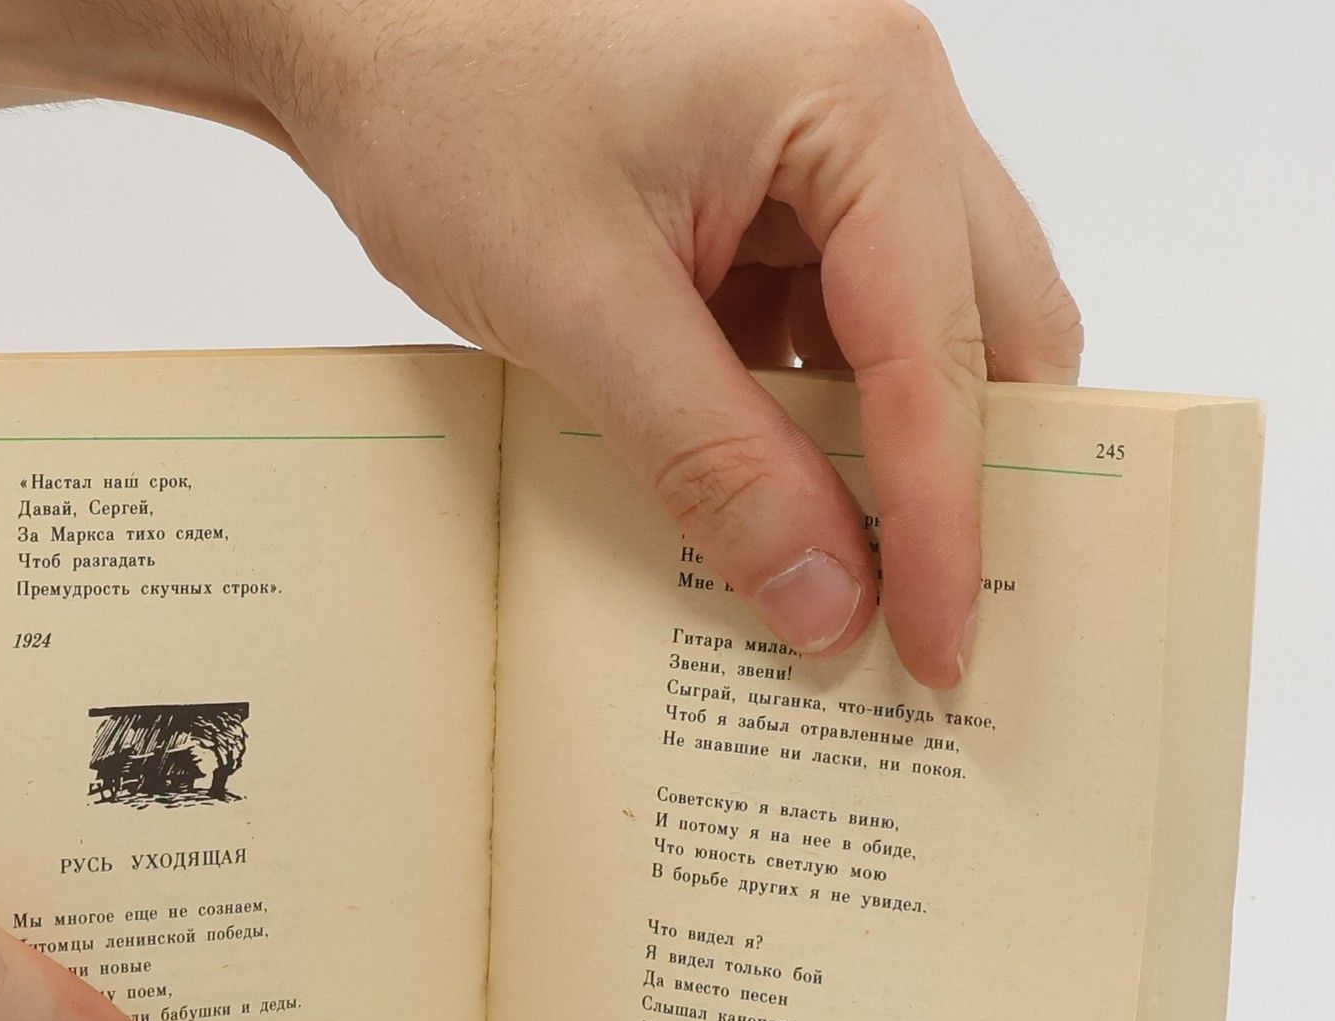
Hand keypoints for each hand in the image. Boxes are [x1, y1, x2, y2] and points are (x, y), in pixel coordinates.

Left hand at [79, 0, 1080, 686]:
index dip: (946, 519)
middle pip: (985, 324)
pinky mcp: (776, 182)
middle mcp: (882, 101)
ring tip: (842, 575)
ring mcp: (833, 137)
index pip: (944, 349)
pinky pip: (836, 317)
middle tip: (927, 618)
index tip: (940, 645)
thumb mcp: (585, 306)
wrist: (350, 21)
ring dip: (880, 451)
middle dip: (959, 475)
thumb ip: (718, 463)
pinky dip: (811, 412)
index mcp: (864, 99)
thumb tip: (828, 598)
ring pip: (917, 328)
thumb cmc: (449, 101)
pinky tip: (769, 493)